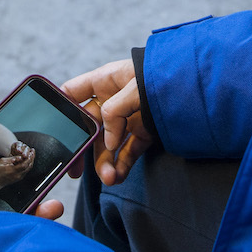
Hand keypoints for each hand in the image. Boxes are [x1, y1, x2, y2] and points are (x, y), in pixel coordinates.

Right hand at [0, 143, 37, 184]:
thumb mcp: (2, 161)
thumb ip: (12, 158)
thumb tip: (20, 157)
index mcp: (12, 170)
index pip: (24, 164)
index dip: (29, 158)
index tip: (30, 152)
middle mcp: (16, 175)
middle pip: (28, 167)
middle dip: (32, 158)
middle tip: (32, 152)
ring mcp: (18, 178)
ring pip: (28, 169)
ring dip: (31, 161)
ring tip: (31, 154)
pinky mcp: (18, 178)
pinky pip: (26, 171)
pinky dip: (28, 165)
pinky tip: (27, 160)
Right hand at [63, 58, 153, 185]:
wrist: (198, 84)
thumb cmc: (165, 74)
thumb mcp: (136, 86)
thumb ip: (116, 110)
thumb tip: (108, 140)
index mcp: (105, 81)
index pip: (72, 92)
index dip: (60, 107)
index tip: (52, 129)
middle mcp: (112, 100)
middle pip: (87, 127)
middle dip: (83, 149)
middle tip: (75, 170)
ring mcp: (127, 118)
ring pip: (107, 144)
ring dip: (105, 163)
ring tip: (109, 178)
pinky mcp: (144, 133)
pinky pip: (127, 152)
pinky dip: (122, 165)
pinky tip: (119, 176)